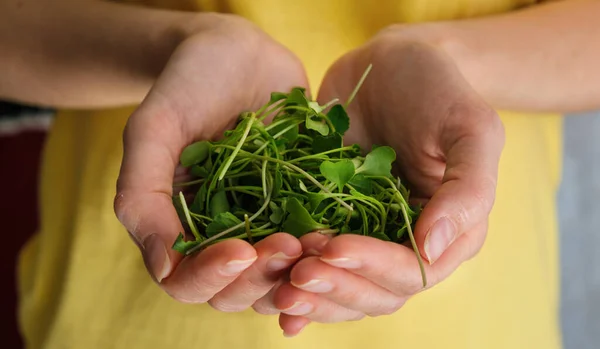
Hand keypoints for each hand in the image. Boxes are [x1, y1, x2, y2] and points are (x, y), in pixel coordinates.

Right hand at [114, 14, 307, 310]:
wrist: (237, 51)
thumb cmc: (188, 84)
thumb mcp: (154, 130)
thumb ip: (142, 194)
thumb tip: (163, 268)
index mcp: (178, 227)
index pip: (188, 281)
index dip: (212, 276)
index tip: (240, 250)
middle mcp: (220, 235)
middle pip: (238, 290)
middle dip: (262, 275)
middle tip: (289, 244)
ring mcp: (264, 223)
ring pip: (280, 276)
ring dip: (299, 270)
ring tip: (318, 240)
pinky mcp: (301, 207)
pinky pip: (315, 243)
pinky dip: (327, 248)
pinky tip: (339, 232)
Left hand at [272, 27, 504, 334]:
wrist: (390, 64)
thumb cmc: (437, 90)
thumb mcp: (470, 129)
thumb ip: (468, 190)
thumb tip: (431, 250)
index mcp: (449, 232)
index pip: (411, 271)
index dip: (373, 267)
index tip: (334, 246)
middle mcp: (407, 243)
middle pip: (374, 292)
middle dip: (336, 286)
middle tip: (297, 272)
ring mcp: (367, 236)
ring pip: (342, 288)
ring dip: (312, 294)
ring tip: (278, 283)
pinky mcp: (332, 222)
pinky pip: (314, 263)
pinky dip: (294, 282)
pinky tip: (270, 292)